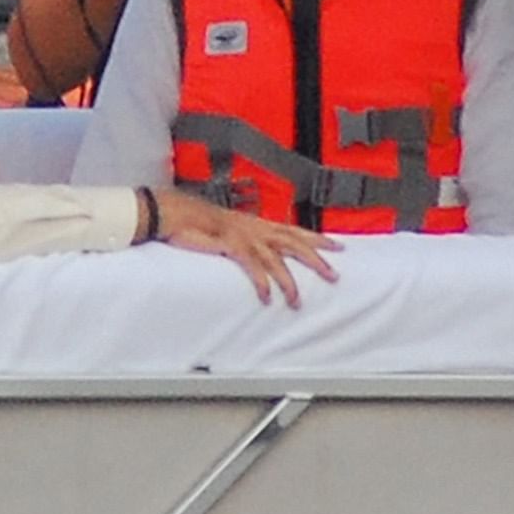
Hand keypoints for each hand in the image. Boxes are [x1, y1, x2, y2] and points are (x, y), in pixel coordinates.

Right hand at [152, 190, 341, 306]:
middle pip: (295, 244)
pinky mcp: (230, 245)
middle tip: (334, 276)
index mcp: (258, 224)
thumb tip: (257, 253)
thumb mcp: (230, 229)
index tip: (338, 247)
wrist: (175, 212)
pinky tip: (267, 297)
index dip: (318, 238)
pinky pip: (251, 266)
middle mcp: (256, 228)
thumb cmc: (199, 222)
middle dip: (316, 260)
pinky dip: (261, 282)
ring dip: (288, 282)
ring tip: (296, 301)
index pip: (295, 230)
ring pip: (276, 260)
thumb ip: (246, 239)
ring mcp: (244, 236)